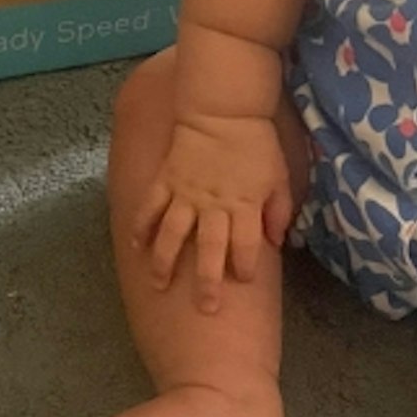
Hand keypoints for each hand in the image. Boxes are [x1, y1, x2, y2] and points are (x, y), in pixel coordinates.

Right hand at [133, 114, 292, 313]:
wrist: (223, 108)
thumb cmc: (255, 143)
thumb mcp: (280, 176)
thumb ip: (278, 210)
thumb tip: (276, 240)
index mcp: (244, 205)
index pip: (246, 246)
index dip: (245, 267)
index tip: (242, 281)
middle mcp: (214, 205)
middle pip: (210, 249)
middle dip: (208, 282)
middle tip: (205, 309)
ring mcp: (186, 193)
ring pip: (172, 233)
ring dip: (165, 261)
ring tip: (158, 285)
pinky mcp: (166, 180)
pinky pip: (150, 206)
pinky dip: (141, 226)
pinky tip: (135, 246)